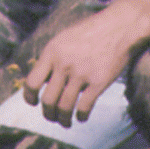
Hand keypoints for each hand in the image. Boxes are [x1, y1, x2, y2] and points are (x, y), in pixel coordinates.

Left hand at [23, 0, 149, 125]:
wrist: (120, 27)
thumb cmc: (91, 32)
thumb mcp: (64, 39)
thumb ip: (52, 58)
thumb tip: (41, 81)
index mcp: (52, 52)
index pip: (31, 82)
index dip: (29, 97)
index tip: (34, 103)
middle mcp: (64, 64)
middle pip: (47, 100)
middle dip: (48, 113)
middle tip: (52, 117)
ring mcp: (81, 74)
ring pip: (64, 108)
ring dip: (63, 120)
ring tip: (65, 122)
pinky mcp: (98, 82)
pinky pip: (84, 108)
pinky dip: (81, 117)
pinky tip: (81, 117)